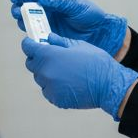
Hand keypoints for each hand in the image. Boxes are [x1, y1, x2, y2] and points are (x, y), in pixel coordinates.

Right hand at [9, 0, 127, 56]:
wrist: (97, 32)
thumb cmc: (88, 13)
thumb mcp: (74, 4)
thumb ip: (58, 2)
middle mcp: (46, 6)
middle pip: (26, 4)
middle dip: (19, 7)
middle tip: (17, 11)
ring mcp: (45, 19)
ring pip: (27, 18)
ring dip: (22, 19)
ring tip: (22, 21)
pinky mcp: (47, 32)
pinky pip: (35, 31)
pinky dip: (30, 32)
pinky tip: (30, 32)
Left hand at [20, 33, 137, 119]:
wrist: (109, 85)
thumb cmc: (96, 62)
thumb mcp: (79, 45)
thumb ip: (60, 42)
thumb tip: (48, 38)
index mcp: (50, 56)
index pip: (28, 48)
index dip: (30, 44)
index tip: (32, 43)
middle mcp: (46, 72)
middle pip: (32, 64)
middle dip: (38, 59)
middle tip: (50, 56)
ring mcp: (50, 87)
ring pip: (40, 78)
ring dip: (46, 73)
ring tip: (63, 71)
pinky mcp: (55, 99)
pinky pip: (48, 90)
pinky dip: (53, 86)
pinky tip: (67, 82)